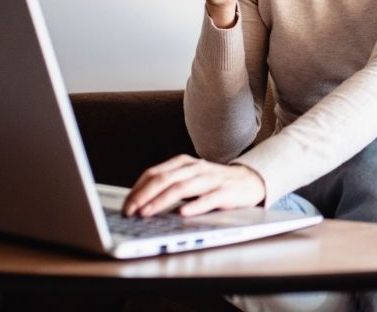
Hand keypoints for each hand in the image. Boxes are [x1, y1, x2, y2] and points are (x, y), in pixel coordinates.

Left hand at [122, 154, 266, 216]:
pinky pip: (209, 198)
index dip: (137, 189)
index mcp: (184, 163)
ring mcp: (211, 179)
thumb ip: (169, 184)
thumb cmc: (214, 183)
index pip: (154, 173)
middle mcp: (196, 168)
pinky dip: (195, 206)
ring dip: (161, 201)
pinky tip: (183, 214)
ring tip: (146, 213)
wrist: (251, 180)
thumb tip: (139, 202)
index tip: (125, 206)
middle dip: (143, 196)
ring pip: (182, 188)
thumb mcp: (190, 178)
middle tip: (130, 211)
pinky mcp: (226, 192)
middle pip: (164, 179)